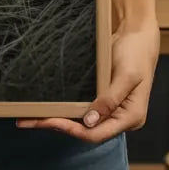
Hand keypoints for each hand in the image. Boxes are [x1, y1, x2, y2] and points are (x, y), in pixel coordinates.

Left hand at [16, 19, 159, 142]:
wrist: (138, 34)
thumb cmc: (136, 53)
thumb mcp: (126, 75)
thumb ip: (110, 99)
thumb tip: (90, 121)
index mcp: (131, 117)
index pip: (97, 134)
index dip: (72, 130)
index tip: (50, 121)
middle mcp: (120, 118)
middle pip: (86, 131)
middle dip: (59, 126)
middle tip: (30, 121)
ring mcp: (111, 109)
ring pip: (83, 122)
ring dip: (60, 119)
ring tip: (33, 117)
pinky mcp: (103, 98)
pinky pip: (83, 108)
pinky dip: (67, 109)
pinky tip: (50, 107)